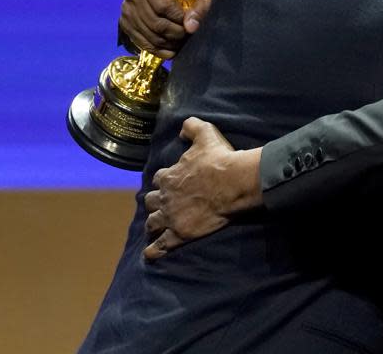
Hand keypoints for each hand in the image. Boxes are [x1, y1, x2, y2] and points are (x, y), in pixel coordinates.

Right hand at [120, 0, 213, 58]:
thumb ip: (200, 6)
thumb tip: (191, 27)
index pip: (163, 5)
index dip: (179, 18)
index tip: (190, 23)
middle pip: (156, 22)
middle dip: (176, 33)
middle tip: (187, 35)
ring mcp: (126, 8)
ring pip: (149, 34)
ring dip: (169, 43)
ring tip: (181, 42)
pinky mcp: (124, 22)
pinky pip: (141, 42)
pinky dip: (159, 50)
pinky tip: (171, 50)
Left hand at [143, 117, 262, 259]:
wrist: (232, 183)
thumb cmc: (219, 159)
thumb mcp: (205, 134)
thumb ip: (192, 127)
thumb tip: (183, 127)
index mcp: (169, 176)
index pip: (159, 179)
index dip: (164, 181)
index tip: (168, 182)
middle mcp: (165, 197)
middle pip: (151, 201)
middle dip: (154, 202)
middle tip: (160, 205)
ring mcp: (171, 216)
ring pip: (153, 222)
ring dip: (153, 224)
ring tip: (153, 227)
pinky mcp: (180, 233)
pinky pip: (162, 244)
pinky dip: (154, 250)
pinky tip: (150, 254)